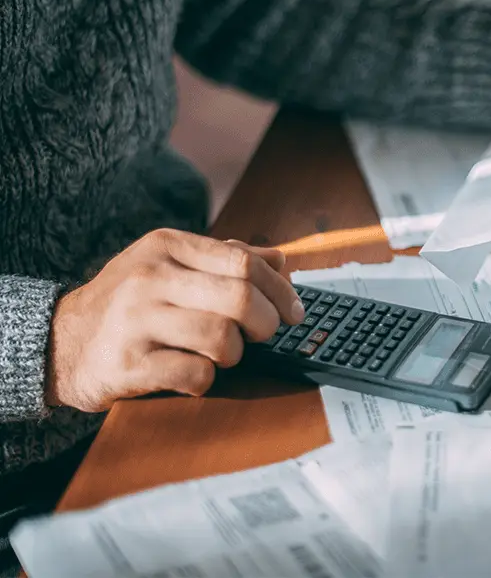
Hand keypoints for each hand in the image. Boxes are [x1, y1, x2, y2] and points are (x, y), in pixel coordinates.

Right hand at [46, 229, 301, 411]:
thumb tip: (280, 260)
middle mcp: (149, 278)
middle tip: (264, 335)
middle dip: (266, 323)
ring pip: (222, 338)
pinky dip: (207, 379)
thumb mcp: (168, 264)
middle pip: (240, 299)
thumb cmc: (129, 302)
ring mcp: (136, 321)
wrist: (60, 343)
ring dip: (235, 353)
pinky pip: (196, 374)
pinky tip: (195, 373)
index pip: (244, 262)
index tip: (294, 311)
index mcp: (166, 246)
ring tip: (223, 354)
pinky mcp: (128, 364)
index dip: (279, 290)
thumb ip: (224, 258)